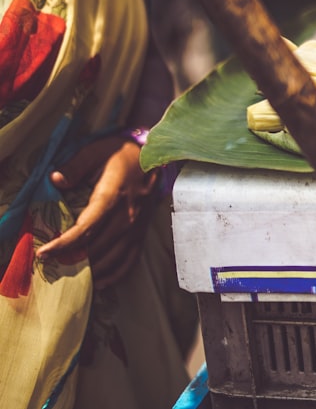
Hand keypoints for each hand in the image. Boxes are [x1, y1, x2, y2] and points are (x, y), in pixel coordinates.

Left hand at [38, 134, 159, 288]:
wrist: (154, 154)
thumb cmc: (121, 152)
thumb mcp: (96, 150)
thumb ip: (75, 165)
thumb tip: (56, 180)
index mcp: (113, 194)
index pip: (87, 226)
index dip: (65, 242)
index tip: (45, 252)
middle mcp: (126, 214)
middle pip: (97, 245)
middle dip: (72, 259)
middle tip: (51, 267)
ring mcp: (136, 224)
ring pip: (112, 256)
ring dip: (92, 269)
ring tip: (72, 276)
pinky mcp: (141, 229)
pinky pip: (130, 258)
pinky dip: (115, 273)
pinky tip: (101, 281)